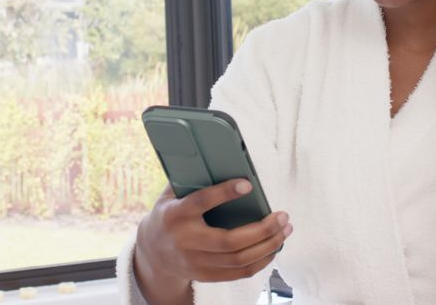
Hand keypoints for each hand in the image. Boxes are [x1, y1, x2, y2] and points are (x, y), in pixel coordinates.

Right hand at [133, 179, 291, 301]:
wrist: (151, 251)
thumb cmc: (170, 214)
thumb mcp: (172, 195)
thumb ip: (191, 180)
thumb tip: (220, 159)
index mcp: (175, 214)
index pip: (201, 202)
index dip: (224, 193)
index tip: (247, 184)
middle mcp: (185, 241)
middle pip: (230, 242)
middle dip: (262, 230)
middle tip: (283, 216)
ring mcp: (195, 262)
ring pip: (239, 260)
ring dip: (268, 246)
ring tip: (284, 230)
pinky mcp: (205, 275)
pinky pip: (239, 273)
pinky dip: (260, 261)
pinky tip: (273, 248)